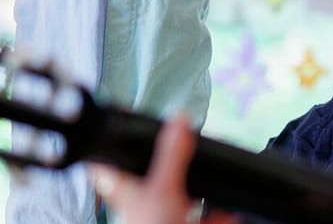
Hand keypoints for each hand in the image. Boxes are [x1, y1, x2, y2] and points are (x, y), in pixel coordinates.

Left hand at [91, 115, 240, 223]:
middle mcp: (138, 204)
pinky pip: (200, 219)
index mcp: (123, 189)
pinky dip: (215, 215)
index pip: (104, 160)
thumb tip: (179, 119)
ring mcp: (161, 219)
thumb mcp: (164, 189)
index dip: (109, 143)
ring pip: (178, 197)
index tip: (118, 124)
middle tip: (185, 146)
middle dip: (171, 164)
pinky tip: (228, 211)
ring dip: (197, 189)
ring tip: (212, 174)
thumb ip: (172, 154)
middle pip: (150, 176)